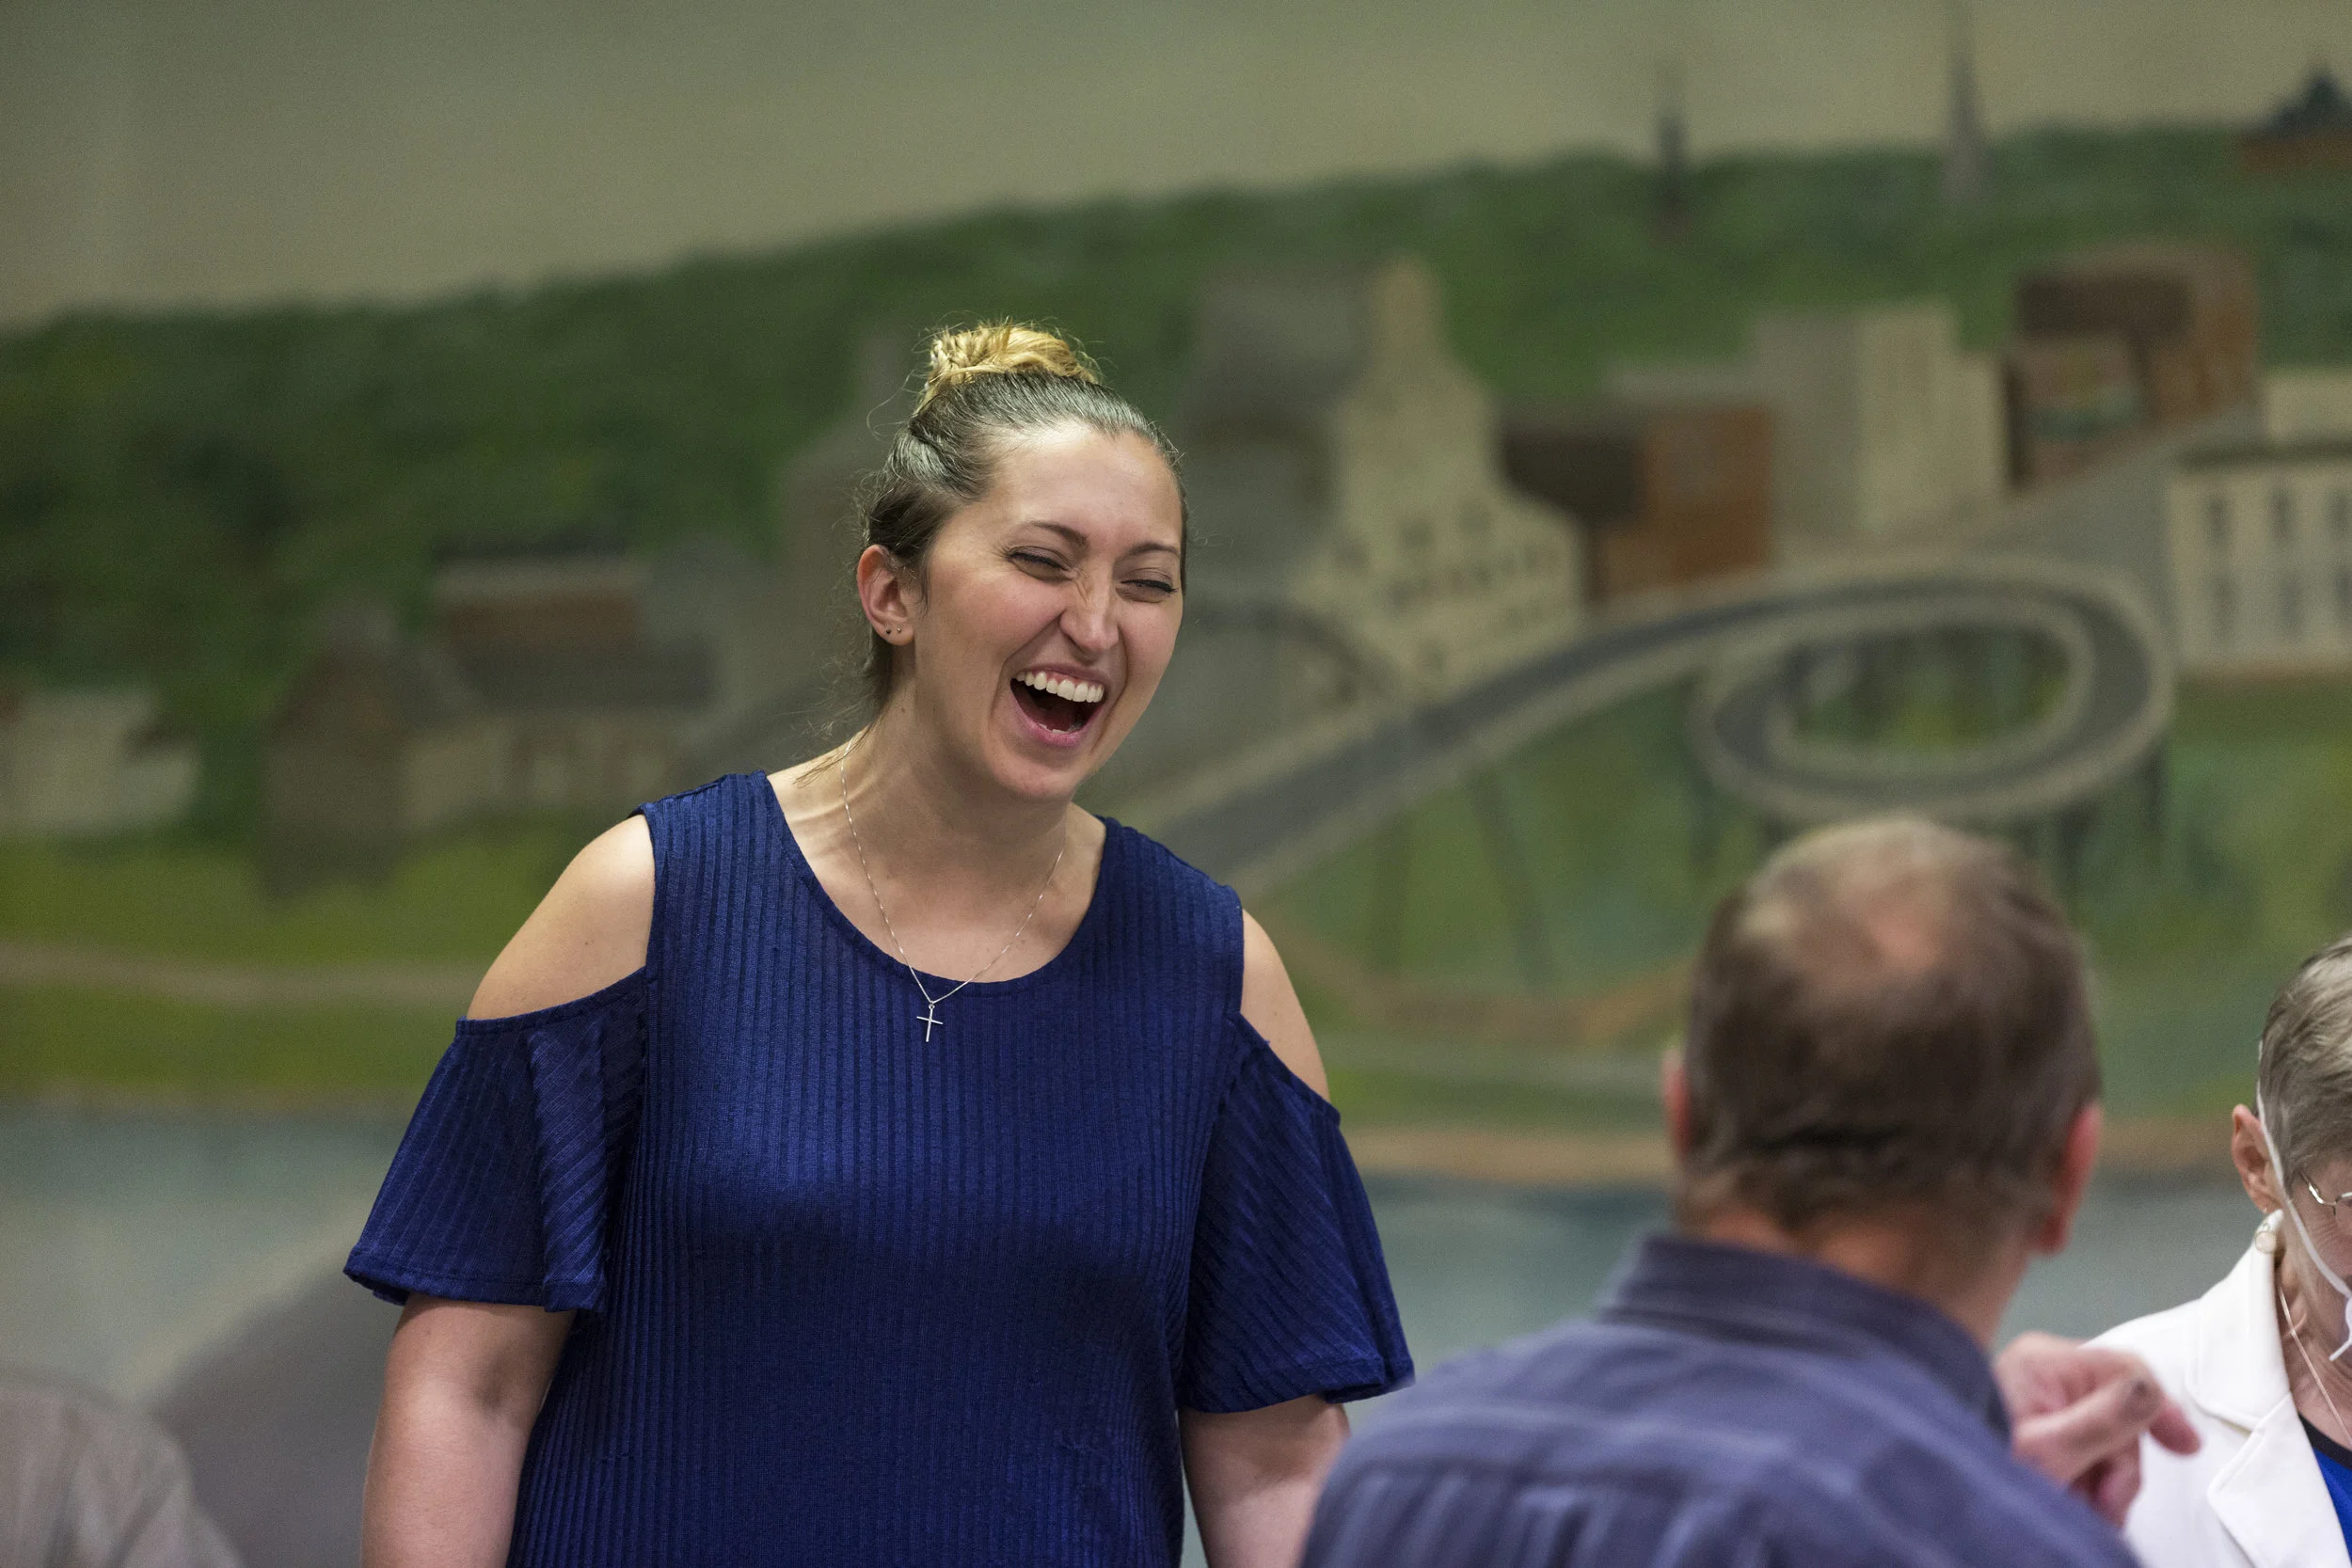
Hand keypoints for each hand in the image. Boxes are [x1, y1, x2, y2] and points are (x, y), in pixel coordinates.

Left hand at [1995, 1332, 2199, 1526]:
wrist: (1931, 1495)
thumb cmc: (1978, 1466)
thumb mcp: (2049, 1450)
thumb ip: (2103, 1421)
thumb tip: (2148, 1389)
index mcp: (2045, 1362)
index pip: (2126, 1369)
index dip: (2160, 1407)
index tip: (2183, 1446)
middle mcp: (2045, 1375)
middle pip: (2121, 1414)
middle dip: (2120, 1466)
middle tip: (2105, 1502)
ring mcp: (2042, 1402)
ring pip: (2107, 1441)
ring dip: (2104, 1484)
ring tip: (2081, 1510)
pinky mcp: (2039, 1429)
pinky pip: (2085, 1454)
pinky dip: (2087, 1485)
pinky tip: (2073, 1505)